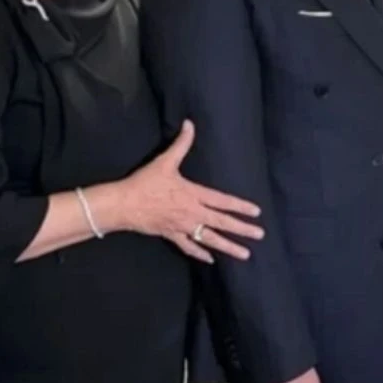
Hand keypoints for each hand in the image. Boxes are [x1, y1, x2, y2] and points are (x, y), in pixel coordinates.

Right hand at [116, 120, 263, 262]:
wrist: (122, 204)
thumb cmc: (145, 183)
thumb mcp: (165, 161)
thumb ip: (181, 144)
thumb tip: (190, 124)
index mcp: (193, 195)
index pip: (223, 202)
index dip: (240, 207)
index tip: (256, 213)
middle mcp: (192, 213)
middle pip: (221, 223)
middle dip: (242, 229)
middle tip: (260, 235)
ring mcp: (183, 227)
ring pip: (210, 239)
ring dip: (228, 247)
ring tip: (245, 254)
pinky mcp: (171, 235)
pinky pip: (188, 247)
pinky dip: (200, 253)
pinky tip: (211, 259)